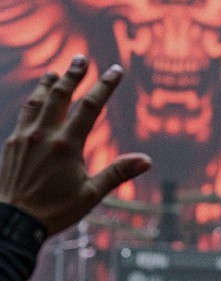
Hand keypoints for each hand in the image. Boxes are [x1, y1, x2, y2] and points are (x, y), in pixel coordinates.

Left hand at [0, 58, 149, 234]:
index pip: (89, 107)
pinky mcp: (12, 145)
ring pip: (36, 102)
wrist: (13, 222)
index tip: (115, 70)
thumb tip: (146, 160)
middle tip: (80, 58)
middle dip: (72, 75)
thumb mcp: (91, 195)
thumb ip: (117, 173)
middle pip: (59, 96)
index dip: (104, 86)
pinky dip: (32, 103)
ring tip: (55, 72)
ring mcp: (25, 138)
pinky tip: (36, 100)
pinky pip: (23, 116)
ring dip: (47, 84)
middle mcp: (44, 136)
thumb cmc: (54, 210)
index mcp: (66, 145)